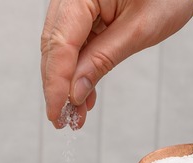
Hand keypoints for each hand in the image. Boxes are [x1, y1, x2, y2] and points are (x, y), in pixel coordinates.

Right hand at [40, 0, 192, 127]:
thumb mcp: (139, 30)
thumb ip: (103, 60)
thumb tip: (75, 93)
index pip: (59, 44)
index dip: (56, 84)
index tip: (57, 114)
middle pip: (53, 46)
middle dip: (58, 86)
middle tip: (64, 120)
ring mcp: (76, 2)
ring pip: (60, 47)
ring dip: (67, 81)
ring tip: (76, 113)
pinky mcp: (84, 10)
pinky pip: (74, 42)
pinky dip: (78, 68)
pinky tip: (84, 93)